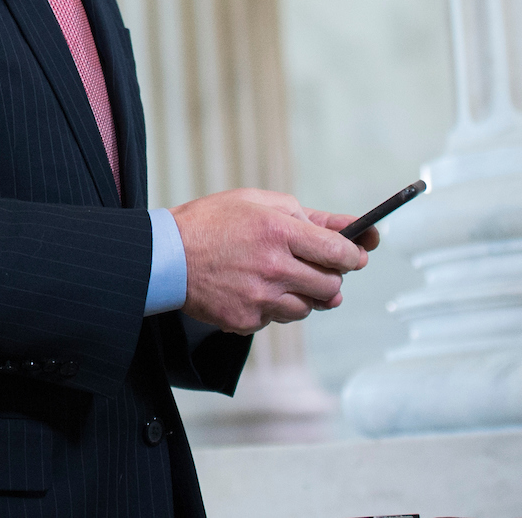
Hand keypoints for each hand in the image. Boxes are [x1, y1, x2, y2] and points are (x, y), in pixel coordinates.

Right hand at [172, 188, 367, 333]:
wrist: (165, 256)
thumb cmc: (210, 222)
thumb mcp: (256, 202)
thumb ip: (305, 214)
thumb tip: (347, 229)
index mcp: (278, 231)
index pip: (340, 252)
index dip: (355, 254)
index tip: (356, 254)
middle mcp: (273, 267)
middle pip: (332, 286)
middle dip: (332, 276)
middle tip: (317, 267)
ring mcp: (261, 297)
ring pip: (310, 307)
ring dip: (305, 294)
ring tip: (281, 277)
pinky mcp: (247, 320)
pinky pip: (279, 319)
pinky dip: (275, 306)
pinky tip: (255, 288)